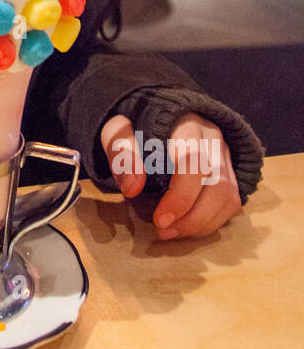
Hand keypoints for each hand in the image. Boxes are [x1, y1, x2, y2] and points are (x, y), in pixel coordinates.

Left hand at [100, 111, 241, 239]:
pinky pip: (230, 204)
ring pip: (228, 197)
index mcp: (186, 124)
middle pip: (218, 185)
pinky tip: (186, 227)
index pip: (195, 162)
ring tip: (172, 233)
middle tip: (163, 232)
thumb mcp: (119, 131)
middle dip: (192, 217)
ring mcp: (225, 156)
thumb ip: (122, 154)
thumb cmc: (136, 126)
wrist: (157, 115)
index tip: (160, 220)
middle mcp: (213, 139)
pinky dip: (210, 222)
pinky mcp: (229, 173)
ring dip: (201, 224)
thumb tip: (133, 187)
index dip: (181, 196)